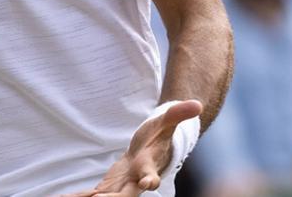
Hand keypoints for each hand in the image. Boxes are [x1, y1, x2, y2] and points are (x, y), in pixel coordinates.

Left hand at [60, 99, 202, 196]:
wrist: (147, 153)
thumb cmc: (156, 138)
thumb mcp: (165, 123)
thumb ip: (177, 115)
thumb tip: (197, 103)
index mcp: (149, 167)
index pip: (152, 176)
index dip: (150, 180)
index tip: (149, 184)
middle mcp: (136, 183)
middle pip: (126, 195)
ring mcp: (122, 187)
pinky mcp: (109, 187)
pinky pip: (94, 195)